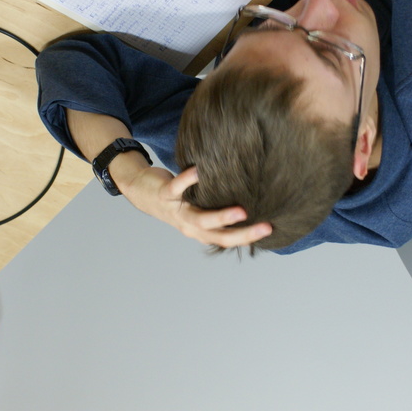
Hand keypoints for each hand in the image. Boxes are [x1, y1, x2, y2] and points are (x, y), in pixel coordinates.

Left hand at [120, 164, 272, 248]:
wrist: (140, 191)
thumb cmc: (177, 198)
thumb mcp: (197, 208)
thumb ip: (217, 206)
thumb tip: (247, 197)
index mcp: (199, 231)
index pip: (227, 240)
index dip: (247, 238)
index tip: (271, 230)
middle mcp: (189, 225)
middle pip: (218, 235)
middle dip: (243, 233)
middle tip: (265, 228)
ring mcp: (177, 211)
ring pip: (200, 218)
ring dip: (221, 216)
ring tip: (241, 211)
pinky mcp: (165, 194)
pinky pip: (178, 187)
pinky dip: (189, 180)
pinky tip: (200, 171)